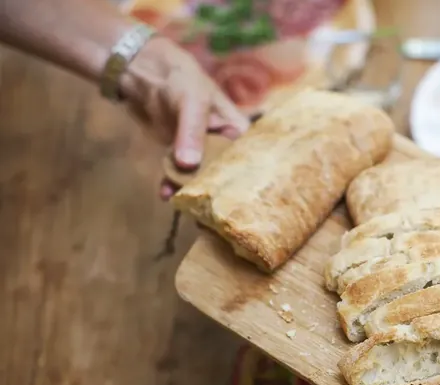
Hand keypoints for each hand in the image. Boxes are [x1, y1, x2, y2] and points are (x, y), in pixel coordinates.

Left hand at [119, 36, 249, 198]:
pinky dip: (171, 183)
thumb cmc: (180, 78)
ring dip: (191, 190)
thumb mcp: (191, 101)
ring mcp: (201, 151)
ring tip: (185, 204)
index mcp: (236, 129)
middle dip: (217, 191)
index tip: (238, 198)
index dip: (245, 178)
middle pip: (224, 173)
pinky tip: (165, 194)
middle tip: (210, 211)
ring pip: (200, 176)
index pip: (248, 157)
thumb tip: (189, 165)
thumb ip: (192, 132)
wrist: (144, 71)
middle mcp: (223, 143)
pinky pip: (179, 173)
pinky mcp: (180, 155)